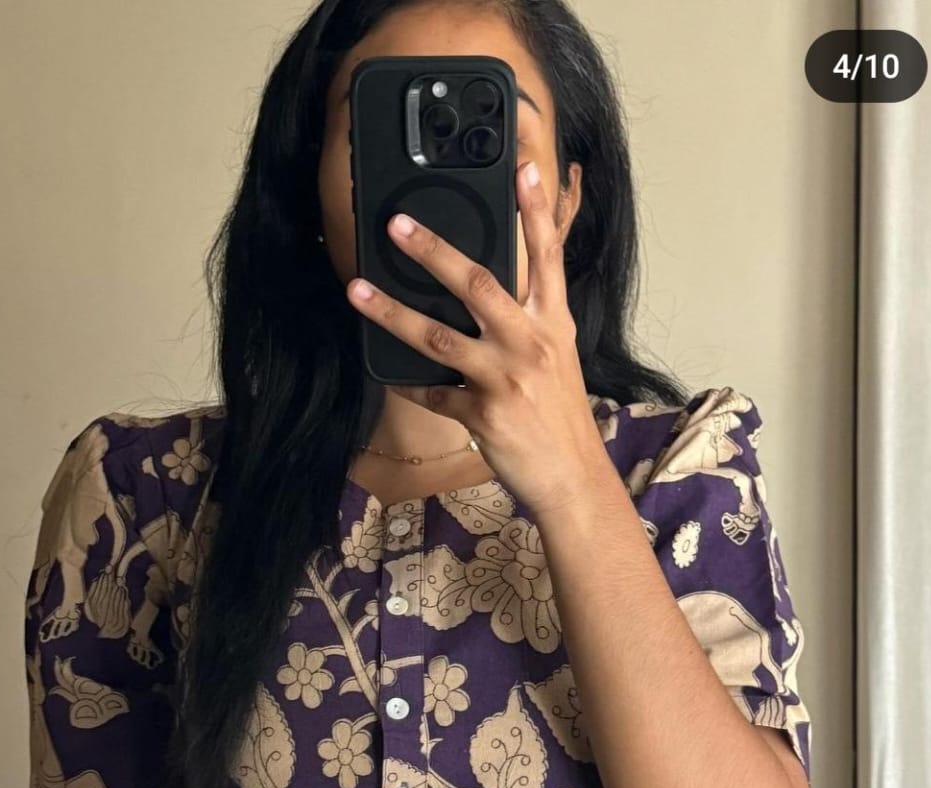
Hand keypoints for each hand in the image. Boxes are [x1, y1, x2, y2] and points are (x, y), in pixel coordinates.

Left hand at [345, 161, 609, 517]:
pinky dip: (408, 384)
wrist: (573, 478)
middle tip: (397, 224)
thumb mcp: (558, 357)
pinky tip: (390, 375)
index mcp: (553, 323)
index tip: (524, 166)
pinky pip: (432, 393)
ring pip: (438, 336)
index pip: (547, 256)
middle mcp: (530, 343)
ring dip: (392, 312)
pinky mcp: (482, 414)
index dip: (536, 209)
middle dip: (433, 251)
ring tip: (357, 291)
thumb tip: (491, 291)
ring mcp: (505, 379)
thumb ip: (530, 320)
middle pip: (479, 284)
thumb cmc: (560, 416)